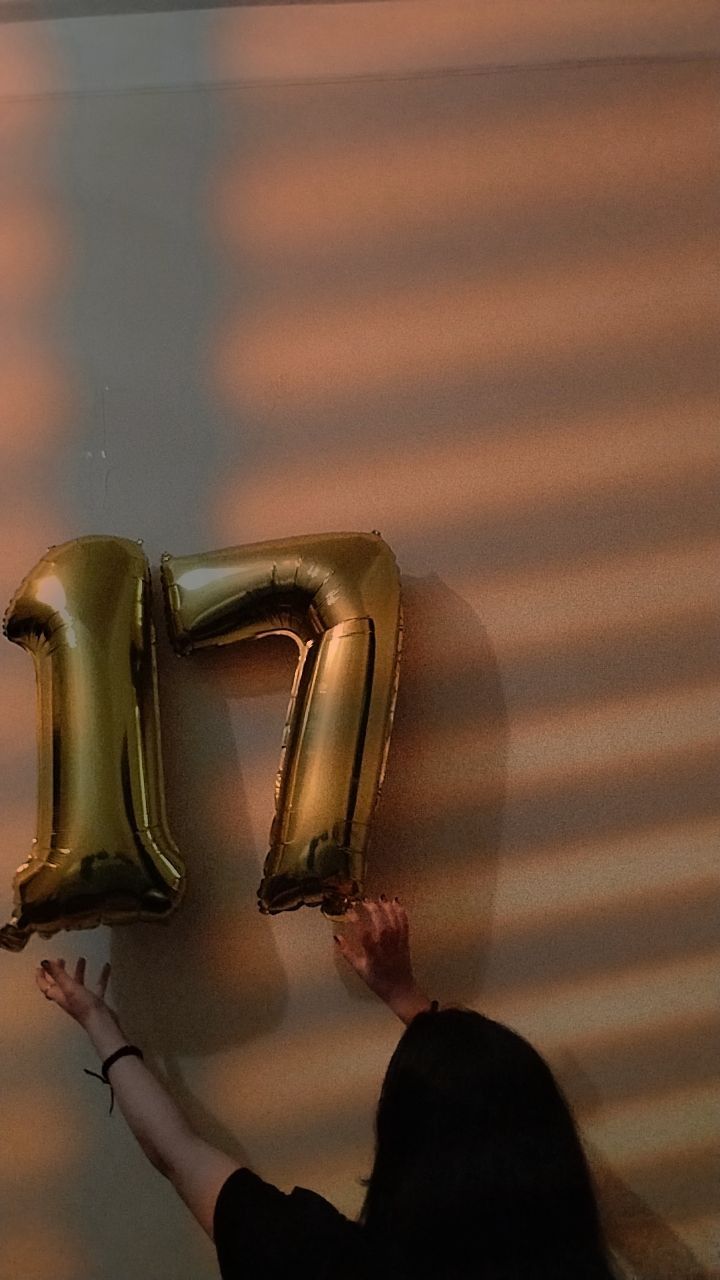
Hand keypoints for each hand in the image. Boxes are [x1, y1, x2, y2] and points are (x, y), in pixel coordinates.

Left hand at [35, 956, 117, 1028]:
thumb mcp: (69, 987)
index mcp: (60, 995)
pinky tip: (106, 968)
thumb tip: (45, 962)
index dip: (41, 976)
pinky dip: (100, 976)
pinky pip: (96, 985)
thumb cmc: (84, 1007)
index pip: (45, 986)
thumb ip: (58, 974)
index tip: (40, 967)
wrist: (101, 1021)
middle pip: (60, 983)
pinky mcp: (94, 1001)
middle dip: (59, 971)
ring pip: (78, 983)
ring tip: (82, 960)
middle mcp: (69, 998)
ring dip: (78, 971)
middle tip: (60, 960)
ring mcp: (82, 1000)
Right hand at [334, 896, 430, 1022]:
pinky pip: (405, 925)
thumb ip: (347, 952)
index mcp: (373, 956)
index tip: (349, 911)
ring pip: (394, 923)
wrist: (400, 989)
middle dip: (374, 911)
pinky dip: (401, 913)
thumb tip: (337, 937)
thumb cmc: (377, 980)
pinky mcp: (406, 942)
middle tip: (365, 901)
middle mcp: (386, 949)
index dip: (356, 922)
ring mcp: (398, 945)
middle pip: (381, 926)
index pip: (364, 936)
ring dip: (387, 908)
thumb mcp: (359, 969)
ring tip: (380, 898)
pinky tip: (396, 903)